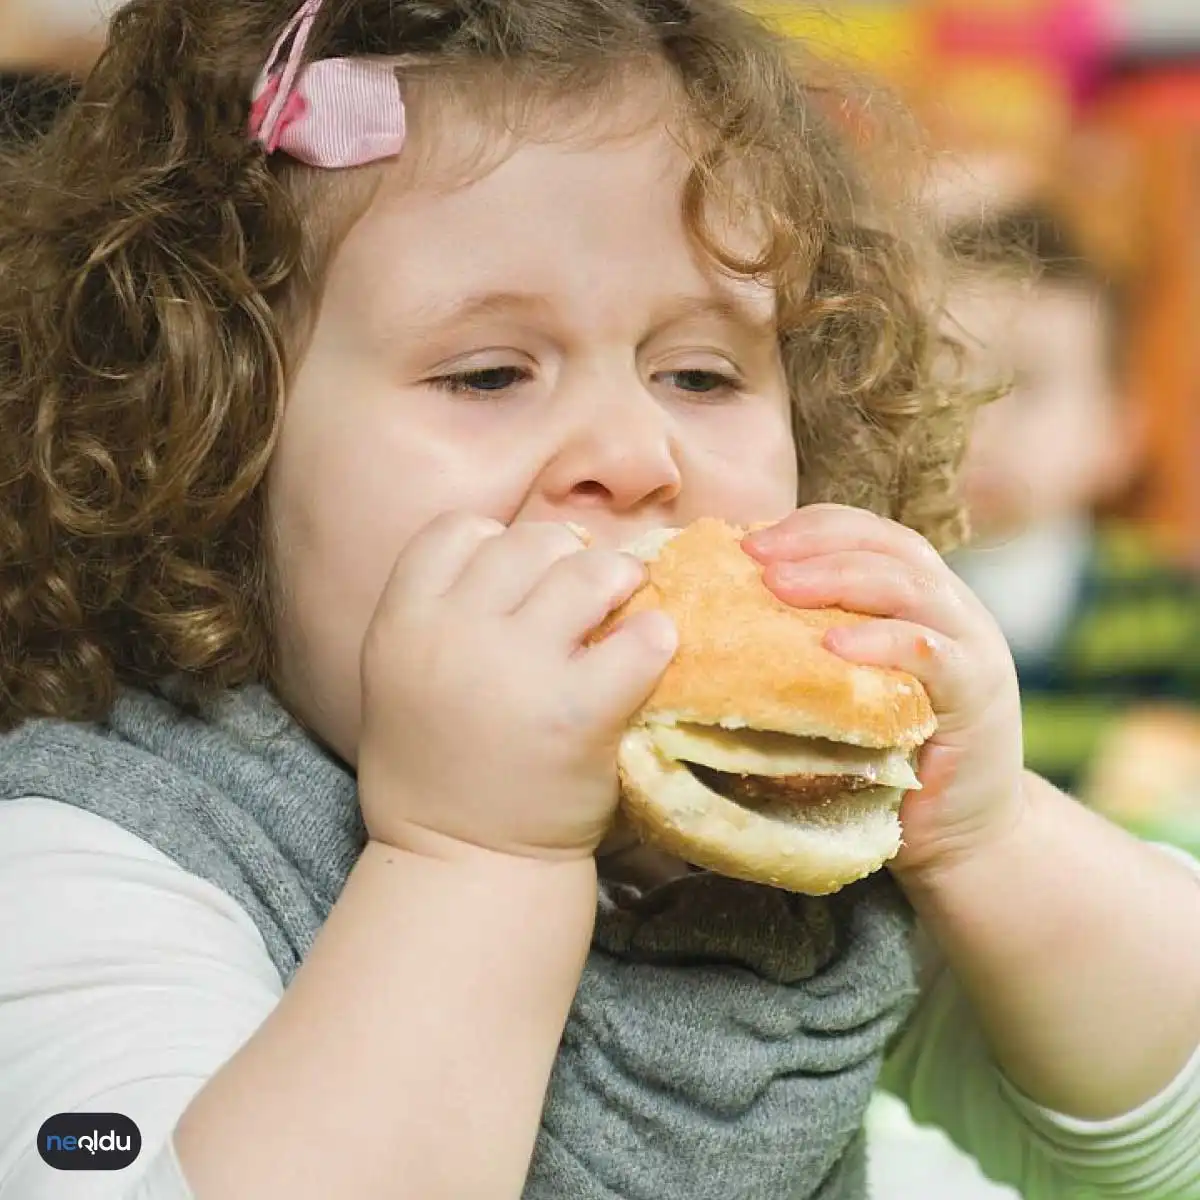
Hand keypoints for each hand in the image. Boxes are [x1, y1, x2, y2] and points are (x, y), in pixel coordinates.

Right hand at [356, 514, 677, 861]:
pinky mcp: (580, 712)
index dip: (495, 543)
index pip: (458, 531)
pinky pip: (638, 640)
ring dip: (616, 578)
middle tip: (586, 589)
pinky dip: (654, 637)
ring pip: (586, 572)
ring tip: (626, 599)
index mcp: (402, 622)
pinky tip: (651, 649)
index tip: (519, 575)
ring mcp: (519, 670)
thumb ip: (437, 615)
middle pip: (529, 543)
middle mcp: (454, 634)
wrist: (463, 865)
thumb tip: (515, 553)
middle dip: (565, 556)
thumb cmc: (435, 772)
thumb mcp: (398, 679)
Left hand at [744, 505, 1025, 879]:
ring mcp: (972, 648)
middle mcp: (952, 608)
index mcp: (918, 596)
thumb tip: (722, 617)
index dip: (809, 527)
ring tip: (780, 587)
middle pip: (887, 546)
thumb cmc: (885, 759)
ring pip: (910, 587)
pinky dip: (882, 641)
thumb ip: (810, 645)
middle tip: (755, 557)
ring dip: (839, 578)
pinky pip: (931, 653)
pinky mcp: (979, 696)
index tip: (747, 539)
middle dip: (815, 543)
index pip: (867, 533)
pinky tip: (834, 645)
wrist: (960, 835)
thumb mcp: (845, 687)